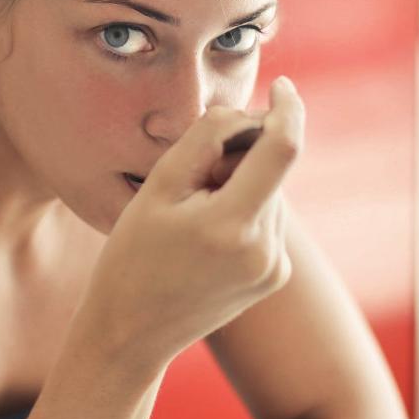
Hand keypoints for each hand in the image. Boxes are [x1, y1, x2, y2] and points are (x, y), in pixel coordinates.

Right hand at [72, 76, 303, 376]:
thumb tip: (247, 112)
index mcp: (233, 224)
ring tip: (191, 218)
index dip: (287, 109)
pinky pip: (268, 221)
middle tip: (191, 182)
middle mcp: (265, 249)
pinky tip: (206, 238)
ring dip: (241, 186)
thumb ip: (206, 138)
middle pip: (272, 171)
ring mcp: (274, 267)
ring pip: (271, 194)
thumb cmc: (132, 254)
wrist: (131, 333)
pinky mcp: (274, 277)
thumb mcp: (158, 187)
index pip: (283, 148)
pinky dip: (244, 211)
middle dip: (241, 157)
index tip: (283, 85)